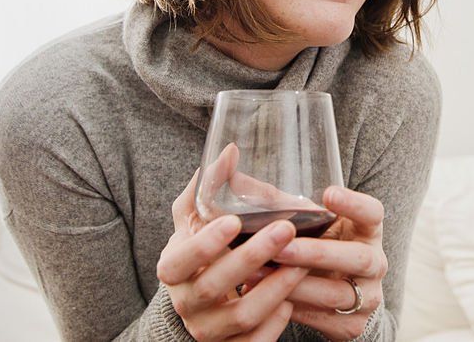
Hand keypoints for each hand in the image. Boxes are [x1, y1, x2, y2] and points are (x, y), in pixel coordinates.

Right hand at [156, 165, 308, 340]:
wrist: (203, 301)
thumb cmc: (202, 246)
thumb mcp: (196, 217)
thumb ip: (208, 184)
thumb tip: (231, 149)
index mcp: (172, 269)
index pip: (180, 261)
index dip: (205, 244)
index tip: (233, 221)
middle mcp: (186, 303)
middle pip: (216, 286)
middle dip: (253, 257)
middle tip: (286, 229)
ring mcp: (208, 330)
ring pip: (242, 316)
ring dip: (275, 288)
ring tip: (301, 263)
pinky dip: (275, 322)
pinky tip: (292, 299)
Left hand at [268, 186, 386, 340]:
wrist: (339, 299)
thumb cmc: (319, 248)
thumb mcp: (309, 226)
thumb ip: (279, 204)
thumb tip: (234, 177)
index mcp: (367, 231)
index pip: (373, 213)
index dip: (354, 204)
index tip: (328, 194)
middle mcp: (374, 263)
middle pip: (358, 257)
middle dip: (317, 252)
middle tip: (282, 246)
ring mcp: (367, 296)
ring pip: (336, 293)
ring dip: (295, 285)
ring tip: (258, 273)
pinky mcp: (352, 326)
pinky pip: (322, 319)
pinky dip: (292, 308)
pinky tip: (264, 298)